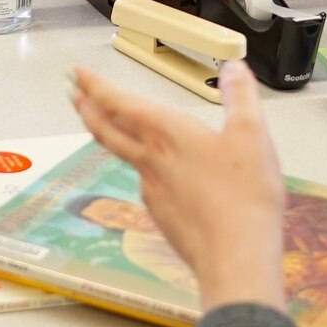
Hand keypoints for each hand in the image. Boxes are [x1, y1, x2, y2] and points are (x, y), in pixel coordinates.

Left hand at [70, 60, 286, 309]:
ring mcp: (152, 190)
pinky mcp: (161, 214)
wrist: (234, 258)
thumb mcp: (252, 135)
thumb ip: (241, 97)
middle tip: (74, 94)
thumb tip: (234, 69)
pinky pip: (143, 182)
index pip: (119, 103)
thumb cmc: (243, 199)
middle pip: (107, 130)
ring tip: (105, 125)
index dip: (95, 85)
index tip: (77, 73)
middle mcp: (151, 160)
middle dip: (87, 107)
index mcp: (167, 134)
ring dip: (108, 135)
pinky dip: (140, 167)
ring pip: (122, 155)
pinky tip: (151, 171)